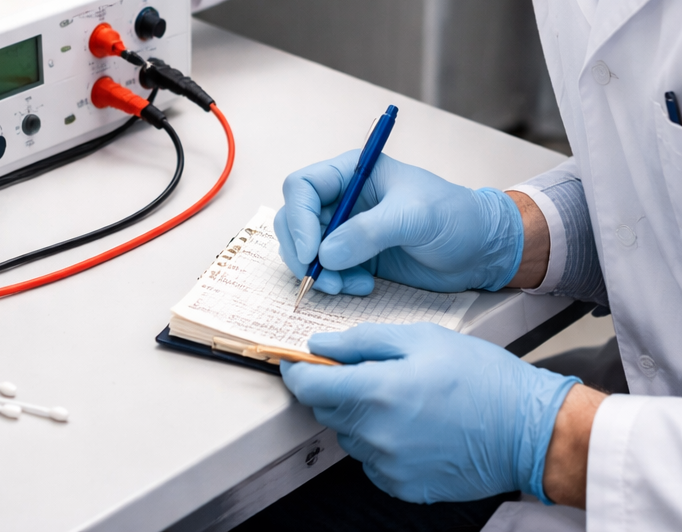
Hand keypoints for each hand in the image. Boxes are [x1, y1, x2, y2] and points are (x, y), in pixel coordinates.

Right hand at [275, 152, 522, 295]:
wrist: (482, 249)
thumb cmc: (455, 217)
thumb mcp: (415, 217)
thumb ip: (369, 232)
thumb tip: (325, 255)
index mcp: (353, 173)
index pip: (303, 187)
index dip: (300, 218)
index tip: (312, 252)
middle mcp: (342, 199)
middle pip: (295, 220)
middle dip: (302, 251)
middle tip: (321, 279)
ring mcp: (345, 229)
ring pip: (305, 248)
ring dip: (317, 272)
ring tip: (346, 286)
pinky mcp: (354, 257)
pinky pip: (325, 270)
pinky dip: (334, 283)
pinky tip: (362, 288)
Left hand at [283, 323, 579, 503]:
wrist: (528, 429)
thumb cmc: (480, 377)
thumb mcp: (419, 338)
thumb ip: (361, 341)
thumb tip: (319, 346)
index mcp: (376, 391)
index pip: (308, 386)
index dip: (296, 370)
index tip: (296, 361)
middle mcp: (376, 434)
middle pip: (324, 410)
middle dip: (331, 387)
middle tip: (362, 368)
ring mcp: (389, 465)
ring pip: (347, 435)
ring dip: (356, 414)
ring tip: (397, 395)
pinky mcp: (404, 486)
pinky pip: (370, 460)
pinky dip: (377, 440)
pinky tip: (409, 423)